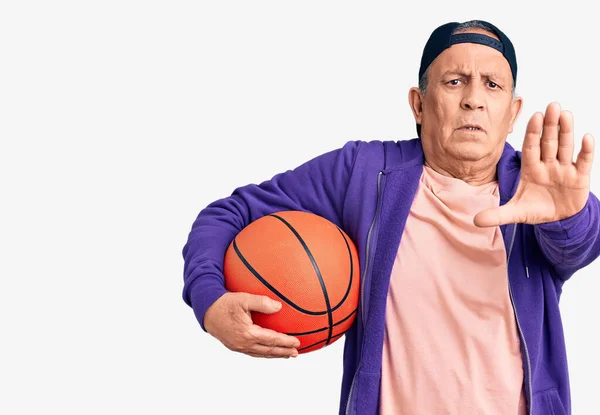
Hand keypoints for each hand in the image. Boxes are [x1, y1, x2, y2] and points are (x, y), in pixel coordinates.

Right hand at [204, 292, 299, 357]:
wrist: (206, 310)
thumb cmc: (225, 303)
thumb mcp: (244, 299)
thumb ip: (262, 302)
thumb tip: (279, 307)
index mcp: (247, 333)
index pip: (271, 340)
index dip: (285, 342)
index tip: (297, 342)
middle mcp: (243, 343)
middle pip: (268, 350)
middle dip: (283, 352)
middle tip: (296, 352)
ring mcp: (238, 347)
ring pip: (261, 354)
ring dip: (275, 355)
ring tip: (286, 354)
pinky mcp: (234, 346)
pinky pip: (253, 353)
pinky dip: (264, 353)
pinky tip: (269, 351)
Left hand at [474, 102, 594, 226]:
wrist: (557, 221)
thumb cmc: (536, 209)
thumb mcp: (515, 213)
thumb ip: (497, 215)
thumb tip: (475, 221)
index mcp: (531, 169)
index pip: (531, 147)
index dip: (533, 133)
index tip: (534, 116)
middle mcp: (548, 165)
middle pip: (549, 142)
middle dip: (550, 125)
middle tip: (552, 105)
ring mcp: (564, 170)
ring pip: (565, 147)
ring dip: (566, 131)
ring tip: (566, 114)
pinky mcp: (579, 178)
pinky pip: (583, 162)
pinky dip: (586, 151)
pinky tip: (587, 137)